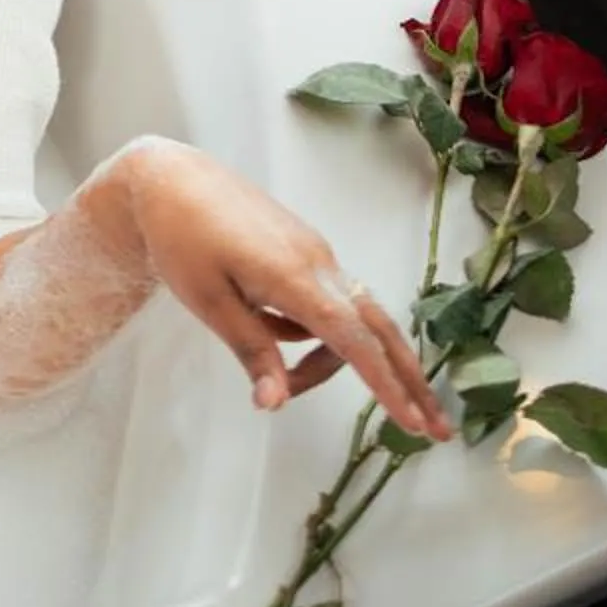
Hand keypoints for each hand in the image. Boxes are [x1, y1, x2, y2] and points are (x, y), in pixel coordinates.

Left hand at [107, 139, 452, 441]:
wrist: (170, 178)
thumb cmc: (180, 237)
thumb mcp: (207, 301)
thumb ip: (251, 350)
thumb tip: (277, 404)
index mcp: (293, 275)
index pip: (352, 339)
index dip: (385, 384)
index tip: (412, 424)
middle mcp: (317, 262)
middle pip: (379, 327)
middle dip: (409, 378)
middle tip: (436, 429)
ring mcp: (315, 253)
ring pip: (354, 316)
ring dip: (345, 358)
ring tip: (290, 383)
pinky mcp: (305, 250)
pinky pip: (329, 300)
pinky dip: (317, 331)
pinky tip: (269, 331)